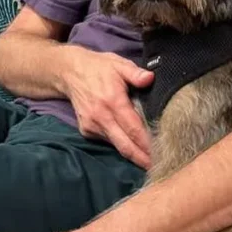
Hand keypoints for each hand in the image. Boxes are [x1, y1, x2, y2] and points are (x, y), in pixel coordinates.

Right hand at [61, 46, 153, 167]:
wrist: (70, 72)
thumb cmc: (99, 67)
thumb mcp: (118, 64)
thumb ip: (135, 73)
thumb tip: (150, 78)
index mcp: (113, 101)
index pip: (134, 129)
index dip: (148, 143)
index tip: (161, 153)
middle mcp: (101, 117)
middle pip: (126, 145)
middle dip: (142, 158)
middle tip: (158, 167)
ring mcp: (92, 125)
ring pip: (117, 146)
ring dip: (133, 154)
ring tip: (149, 160)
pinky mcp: (86, 130)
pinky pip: (107, 141)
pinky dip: (120, 144)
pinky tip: (132, 146)